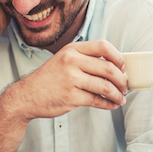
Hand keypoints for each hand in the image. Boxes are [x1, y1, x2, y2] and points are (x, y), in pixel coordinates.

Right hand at [6, 40, 127, 120]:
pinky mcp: (72, 97)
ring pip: (106, 87)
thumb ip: (85, 60)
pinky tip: (112, 104)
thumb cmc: (49, 78)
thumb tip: (115, 67)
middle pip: (109, 69)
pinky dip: (109, 104)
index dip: (118, 57)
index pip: (103, 46)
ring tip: (120, 98)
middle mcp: (72, 62)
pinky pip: (98, 100)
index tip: (123, 66)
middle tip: (125, 86)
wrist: (27, 96)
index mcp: (72, 49)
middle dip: (122, 80)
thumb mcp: (63, 60)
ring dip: (118, 94)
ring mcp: (71, 80)